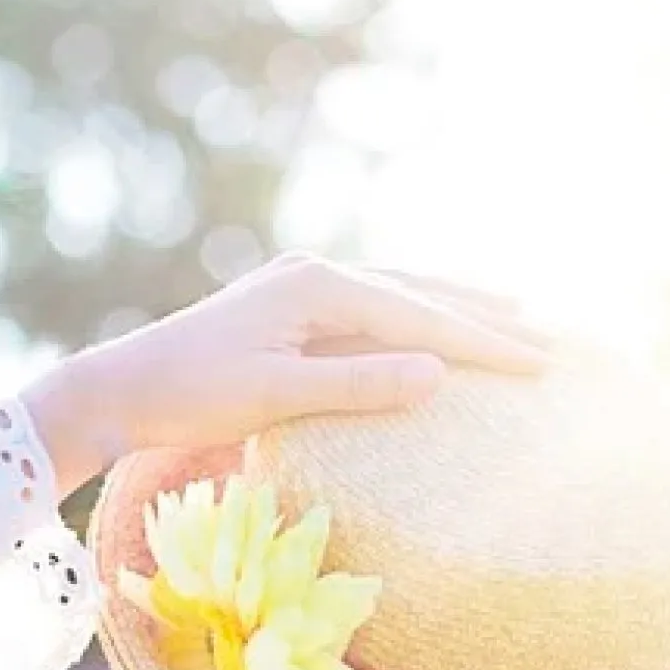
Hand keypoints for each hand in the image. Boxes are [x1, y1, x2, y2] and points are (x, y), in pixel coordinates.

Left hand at [23, 258, 555, 498]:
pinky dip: (414, 315)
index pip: (420, 315)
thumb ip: (355, 385)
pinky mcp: (290, 308)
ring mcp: (302, 286)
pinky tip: (432, 325)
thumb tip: (437, 373)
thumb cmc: (189, 395)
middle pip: (420, 294)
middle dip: (484, 319)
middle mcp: (315, 273)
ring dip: (455, 307)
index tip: (539, 366)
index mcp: (318, 285)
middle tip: (549, 345)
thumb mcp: (275, 396)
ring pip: (400, 293)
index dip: (483, 343)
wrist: (120, 388)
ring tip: (512, 317)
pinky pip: (373, 306)